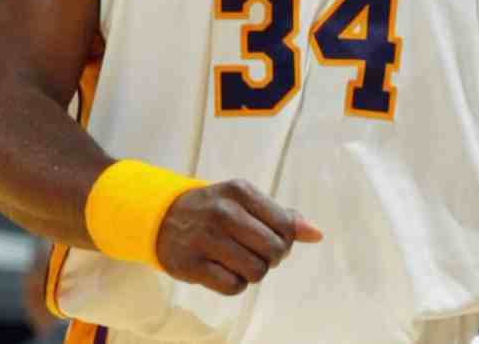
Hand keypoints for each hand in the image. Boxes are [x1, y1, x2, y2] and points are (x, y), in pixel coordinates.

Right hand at [155, 179, 322, 295]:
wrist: (162, 217)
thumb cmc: (215, 210)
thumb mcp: (246, 202)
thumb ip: (282, 216)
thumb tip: (317, 234)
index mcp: (241, 191)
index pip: (286, 225)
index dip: (287, 240)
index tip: (272, 239)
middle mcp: (223, 212)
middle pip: (275, 250)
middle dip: (272, 258)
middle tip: (256, 253)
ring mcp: (205, 239)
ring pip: (256, 271)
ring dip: (253, 272)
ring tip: (239, 261)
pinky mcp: (190, 265)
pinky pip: (233, 287)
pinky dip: (235, 284)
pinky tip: (224, 270)